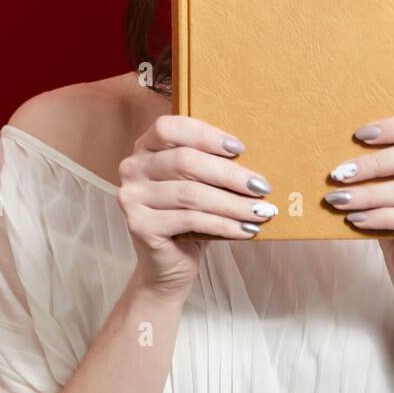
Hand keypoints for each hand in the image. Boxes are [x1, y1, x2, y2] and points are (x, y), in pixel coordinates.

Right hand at [117, 114, 277, 295]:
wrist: (167, 265)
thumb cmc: (189, 216)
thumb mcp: (199, 184)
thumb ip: (211, 164)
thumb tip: (254, 158)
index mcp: (145, 147)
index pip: (170, 127)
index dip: (205, 135)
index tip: (240, 149)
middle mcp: (132, 168)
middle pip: (185, 162)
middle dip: (230, 174)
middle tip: (262, 187)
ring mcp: (131, 197)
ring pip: (191, 193)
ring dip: (233, 203)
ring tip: (261, 211)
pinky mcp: (139, 225)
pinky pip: (190, 219)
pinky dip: (224, 224)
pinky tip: (246, 229)